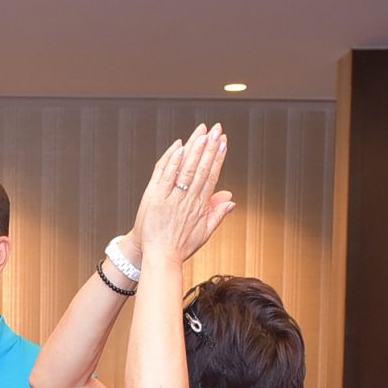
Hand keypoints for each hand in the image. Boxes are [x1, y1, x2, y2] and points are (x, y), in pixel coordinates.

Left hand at [133, 124, 235, 265]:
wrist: (160, 258)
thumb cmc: (180, 247)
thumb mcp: (204, 232)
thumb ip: (218, 214)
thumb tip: (231, 200)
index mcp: (200, 206)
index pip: (212, 176)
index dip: (218, 158)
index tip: (223, 142)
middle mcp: (188, 201)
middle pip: (201, 169)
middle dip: (210, 147)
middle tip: (216, 129)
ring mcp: (172, 200)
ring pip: (186, 170)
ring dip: (194, 150)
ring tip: (202, 133)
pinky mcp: (156, 201)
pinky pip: (166, 178)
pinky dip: (173, 163)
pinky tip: (179, 148)